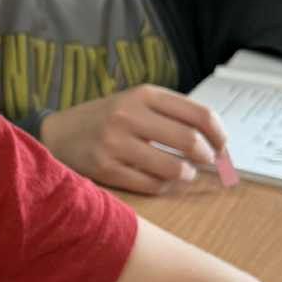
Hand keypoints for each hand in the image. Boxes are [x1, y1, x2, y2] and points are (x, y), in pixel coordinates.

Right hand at [40, 86, 228, 194]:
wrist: (58, 133)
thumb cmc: (106, 119)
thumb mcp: (136, 103)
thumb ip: (171, 116)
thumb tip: (215, 142)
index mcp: (143, 94)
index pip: (199, 114)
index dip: (219, 134)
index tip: (223, 146)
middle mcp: (129, 115)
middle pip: (189, 141)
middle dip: (207, 157)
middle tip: (207, 162)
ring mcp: (116, 142)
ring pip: (172, 167)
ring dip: (186, 175)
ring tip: (184, 173)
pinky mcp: (106, 168)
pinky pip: (150, 185)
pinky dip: (164, 186)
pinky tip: (163, 181)